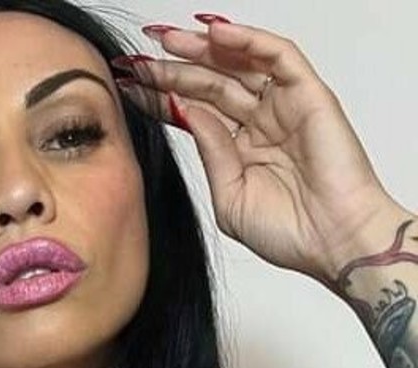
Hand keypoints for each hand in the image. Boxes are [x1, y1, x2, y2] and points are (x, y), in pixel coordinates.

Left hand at [114, 15, 400, 283]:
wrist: (332, 242)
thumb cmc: (289, 232)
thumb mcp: (229, 196)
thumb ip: (209, 151)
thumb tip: (185, 110)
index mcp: (238, 147)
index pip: (192, 110)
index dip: (159, 96)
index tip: (125, 87)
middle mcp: (259, 121)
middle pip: (209, 82)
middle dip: (170, 68)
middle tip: (135, 58)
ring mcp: (283, 105)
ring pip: (237, 63)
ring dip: (200, 49)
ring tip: (165, 40)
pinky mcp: (308, 94)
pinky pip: (277, 55)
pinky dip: (247, 41)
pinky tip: (214, 34)